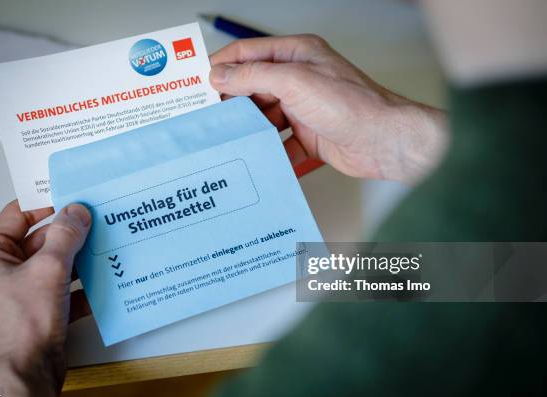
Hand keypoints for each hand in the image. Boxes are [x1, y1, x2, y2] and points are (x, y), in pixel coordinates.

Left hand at [0, 200, 91, 396]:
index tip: (72, 196)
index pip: (18, 214)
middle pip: (40, 239)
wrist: (26, 376)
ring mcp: (19, 292)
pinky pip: (62, 288)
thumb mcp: (48, 270)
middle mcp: (0, 272)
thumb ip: (65, 236)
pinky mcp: (37, 310)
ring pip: (54, 264)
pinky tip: (101, 281)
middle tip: (95, 222)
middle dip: (69, 233)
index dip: (46, 203)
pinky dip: (81, 285)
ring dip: (78, 258)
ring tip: (102, 247)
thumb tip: (76, 212)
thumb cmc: (21, 329)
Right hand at [209, 35, 447, 183]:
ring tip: (233, 138)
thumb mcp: (294, 82)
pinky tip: (262, 157)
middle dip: (233, 101)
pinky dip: (271, 151)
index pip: (249, 53)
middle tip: (212, 116)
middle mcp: (299, 79)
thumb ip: (253, 76)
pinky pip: (280, 143)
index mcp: (296, 55)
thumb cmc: (352, 105)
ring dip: (251, 128)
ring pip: (264, 117)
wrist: (382, 141)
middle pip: (253, 87)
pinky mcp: (308, 135)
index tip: (200, 82)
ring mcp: (303, 108)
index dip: (223, 65)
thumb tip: (221, 74)